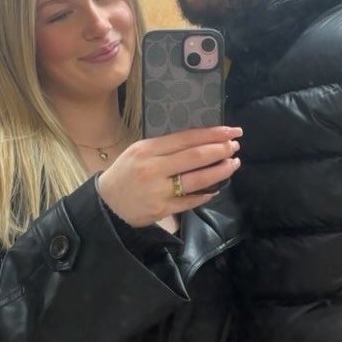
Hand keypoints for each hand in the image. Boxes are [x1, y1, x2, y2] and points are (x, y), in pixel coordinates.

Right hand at [97, 126, 241, 226]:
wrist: (107, 203)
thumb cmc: (126, 172)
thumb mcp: (140, 151)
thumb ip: (166, 147)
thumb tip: (201, 141)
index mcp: (148, 149)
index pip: (186, 138)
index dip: (212, 134)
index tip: (230, 131)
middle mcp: (154, 168)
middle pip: (195, 157)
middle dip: (220, 150)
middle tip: (235, 146)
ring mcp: (158, 190)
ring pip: (197, 179)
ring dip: (220, 171)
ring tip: (233, 164)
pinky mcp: (161, 209)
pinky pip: (189, 201)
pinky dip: (205, 194)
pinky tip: (216, 188)